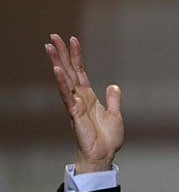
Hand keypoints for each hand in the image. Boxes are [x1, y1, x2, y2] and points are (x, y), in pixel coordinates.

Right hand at [46, 35, 123, 173]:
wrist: (104, 155)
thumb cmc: (107, 138)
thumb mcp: (115, 114)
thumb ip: (113, 99)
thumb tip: (113, 86)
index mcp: (88, 97)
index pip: (80, 72)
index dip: (76, 56)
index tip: (72, 40)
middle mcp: (79, 98)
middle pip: (69, 71)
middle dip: (62, 54)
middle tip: (53, 36)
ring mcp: (75, 105)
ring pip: (65, 80)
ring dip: (57, 63)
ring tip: (50, 47)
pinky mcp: (74, 114)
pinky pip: (67, 96)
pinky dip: (62, 83)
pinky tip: (57, 71)